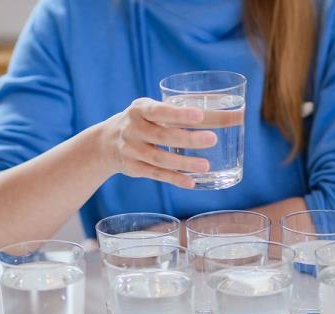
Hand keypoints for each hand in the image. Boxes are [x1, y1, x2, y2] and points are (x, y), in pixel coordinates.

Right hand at [97, 97, 216, 188]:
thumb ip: (179, 113)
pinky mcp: (133, 168)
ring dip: (183, 163)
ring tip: (205, 165)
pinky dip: (174, 178)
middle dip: (188, 138)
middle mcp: (133, 128)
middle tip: (212, 139)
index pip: (159, 110)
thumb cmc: (143, 121)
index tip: (199, 116)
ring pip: (159, 158)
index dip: (178, 114)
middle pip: (162, 135)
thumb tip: (228, 116)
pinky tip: (191, 182)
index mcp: (140, 109)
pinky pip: (155, 174)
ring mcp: (131, 150)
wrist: (106, 142)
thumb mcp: (152, 110)